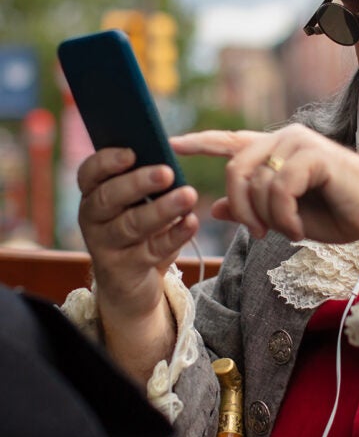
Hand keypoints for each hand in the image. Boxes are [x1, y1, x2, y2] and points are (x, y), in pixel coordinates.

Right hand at [77, 148, 198, 379]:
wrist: (131, 284)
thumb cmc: (139, 229)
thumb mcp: (137, 203)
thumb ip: (146, 181)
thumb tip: (167, 155)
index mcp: (93, 193)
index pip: (89, 173)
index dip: (107, 161)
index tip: (132, 152)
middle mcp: (93, 218)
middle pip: (109, 198)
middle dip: (138, 183)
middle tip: (167, 172)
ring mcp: (105, 246)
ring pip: (131, 225)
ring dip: (161, 209)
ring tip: (188, 195)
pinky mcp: (124, 270)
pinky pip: (151, 249)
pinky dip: (174, 235)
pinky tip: (191, 221)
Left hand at [171, 124, 358, 244]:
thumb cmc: (342, 214)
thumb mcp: (287, 218)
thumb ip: (253, 210)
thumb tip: (213, 207)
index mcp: (278, 151)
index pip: (231, 141)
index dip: (200, 142)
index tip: (170, 145)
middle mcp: (286, 138)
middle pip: (234, 169)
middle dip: (239, 207)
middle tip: (257, 235)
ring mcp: (300, 142)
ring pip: (256, 182)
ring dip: (268, 218)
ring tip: (291, 231)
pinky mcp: (314, 154)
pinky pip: (278, 188)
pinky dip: (284, 217)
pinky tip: (300, 230)